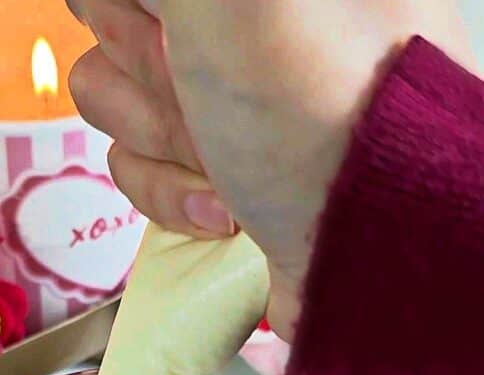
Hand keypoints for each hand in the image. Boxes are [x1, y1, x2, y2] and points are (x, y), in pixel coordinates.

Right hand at [68, 0, 472, 337]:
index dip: (135, 11)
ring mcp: (219, 96)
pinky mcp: (210, 168)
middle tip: (207, 95)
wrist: (375, 243)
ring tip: (224, 163)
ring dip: (160, 144)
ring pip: (110, 97)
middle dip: (148, 74)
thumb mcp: (227, 2)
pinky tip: (225, 207)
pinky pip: (135, 167)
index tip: (171, 34)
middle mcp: (234, 18)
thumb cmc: (327, 113)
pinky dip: (171, 197)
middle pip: (108, 21)